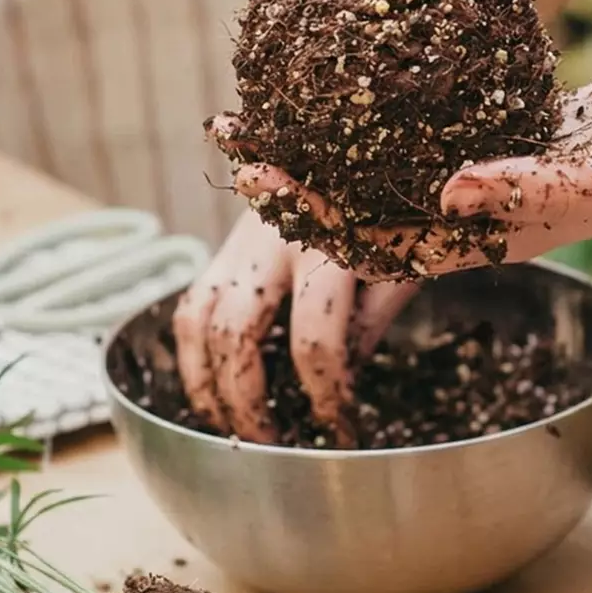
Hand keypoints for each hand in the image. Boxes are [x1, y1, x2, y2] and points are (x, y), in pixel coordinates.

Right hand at [173, 211, 419, 442]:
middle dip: (248, 402)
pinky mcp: (224, 250)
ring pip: (196, 321)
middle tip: (272, 442)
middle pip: (237, 335)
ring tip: (229, 428)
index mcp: (330, 244)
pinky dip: (192, 355)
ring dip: (205, 385)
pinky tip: (211, 391)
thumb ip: (370, 319)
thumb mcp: (401, 259)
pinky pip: (190, 306)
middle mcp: (272, 241)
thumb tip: (342, 382)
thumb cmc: (389, 210)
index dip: (326, 393)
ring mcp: (240, 244)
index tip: (342, 427)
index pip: (316, 337)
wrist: (353, 150)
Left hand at [222, 47, 591, 279]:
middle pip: (368, 206)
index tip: (251, 171)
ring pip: (390, 166)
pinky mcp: (510, 131)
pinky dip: (380, 105)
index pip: (382, 239)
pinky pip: (430, 124)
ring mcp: (496, 172)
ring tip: (268, 97)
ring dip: (326, 139)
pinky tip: (348, 66)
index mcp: (502, 233)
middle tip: (228, 129)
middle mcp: (486, 210)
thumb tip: (447, 194)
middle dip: (295, 174)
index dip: (309, 215)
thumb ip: (537, 184)